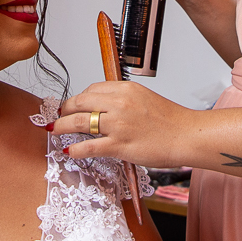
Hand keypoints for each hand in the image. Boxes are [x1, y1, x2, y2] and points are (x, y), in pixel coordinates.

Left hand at [50, 80, 192, 166]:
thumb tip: (105, 106)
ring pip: (80, 122)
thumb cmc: (170, 120)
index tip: (73, 105)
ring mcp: (118, 125)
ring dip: (62, 127)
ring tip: (54, 130)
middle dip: (65, 110)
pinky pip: (90, 147)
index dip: (78, 98)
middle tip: (58, 117)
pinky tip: (69, 151)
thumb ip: (124, 100)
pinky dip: (76, 149)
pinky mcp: (120, 145)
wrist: (187, 135)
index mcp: (126, 89)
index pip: (92, 89)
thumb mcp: (145, 98)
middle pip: (80, 102)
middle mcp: (119, 104)